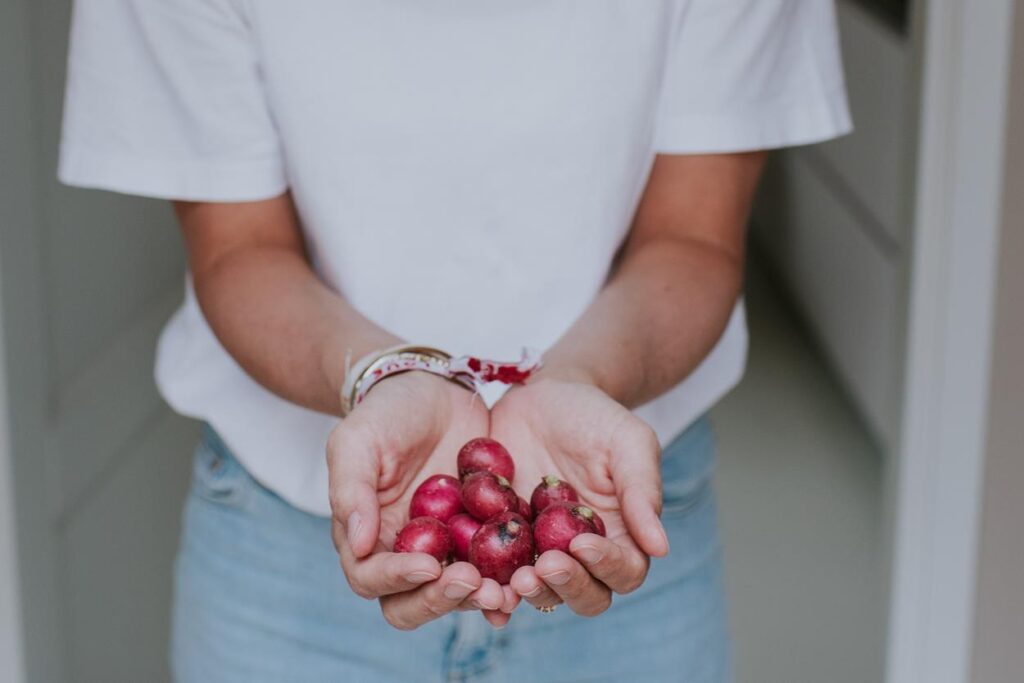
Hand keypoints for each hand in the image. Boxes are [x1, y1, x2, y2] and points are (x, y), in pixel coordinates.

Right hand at [327, 372, 518, 629]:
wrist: (434, 390)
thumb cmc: (386, 414)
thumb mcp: (358, 441)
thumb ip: (350, 489)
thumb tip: (359, 544)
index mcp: (367, 538)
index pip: (372, 578)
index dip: (397, 579)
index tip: (429, 564)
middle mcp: (404, 555)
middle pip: (413, 603)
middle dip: (441, 600)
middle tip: (472, 581)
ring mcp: (447, 551)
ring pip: (457, 595)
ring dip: (479, 599)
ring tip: (505, 590)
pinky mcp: (483, 539)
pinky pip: (496, 571)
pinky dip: (510, 582)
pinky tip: (529, 577)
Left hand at [489, 377, 667, 616]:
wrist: (541, 396)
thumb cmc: (594, 416)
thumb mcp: (627, 442)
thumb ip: (642, 491)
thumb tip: (661, 547)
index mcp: (622, 536)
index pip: (624, 570)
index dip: (606, 565)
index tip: (582, 544)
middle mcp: (582, 554)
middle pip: (585, 595)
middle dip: (566, 586)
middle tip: (544, 566)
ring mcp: (539, 551)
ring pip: (540, 591)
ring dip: (528, 592)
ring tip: (513, 579)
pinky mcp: (499, 540)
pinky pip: (494, 571)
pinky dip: (486, 582)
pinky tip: (472, 578)